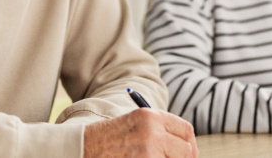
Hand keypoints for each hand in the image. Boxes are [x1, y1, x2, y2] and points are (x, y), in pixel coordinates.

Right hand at [83, 108, 197, 157]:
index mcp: (151, 116)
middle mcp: (152, 132)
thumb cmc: (106, 139)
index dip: (190, 145)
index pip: (186, 130)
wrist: (81, 148)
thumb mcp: (133, 125)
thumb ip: (157, 131)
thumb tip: (186, 150)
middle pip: (185, 151)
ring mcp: (148, 151)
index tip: (188, 155)